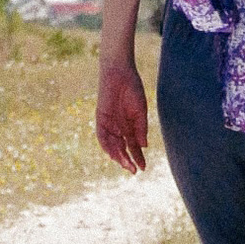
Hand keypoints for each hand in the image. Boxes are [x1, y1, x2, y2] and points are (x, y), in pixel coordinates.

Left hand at [96, 51, 150, 172]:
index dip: (138, 157)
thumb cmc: (132, 88)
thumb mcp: (140, 110)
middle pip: (122, 149)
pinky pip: (102, 136)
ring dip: (118, 156)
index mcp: (130, 126)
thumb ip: (141, 128)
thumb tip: (143, 146)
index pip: (134, 146)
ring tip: (125, 164)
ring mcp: (109, 124)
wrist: (120, 72)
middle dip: (127, 160)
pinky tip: (112, 153)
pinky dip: (107, 145)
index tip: (143, 168)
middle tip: (133, 170)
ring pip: (112, 145)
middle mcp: (119, 127)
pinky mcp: (101, 118)